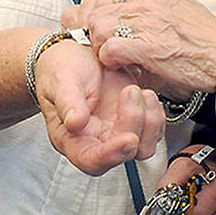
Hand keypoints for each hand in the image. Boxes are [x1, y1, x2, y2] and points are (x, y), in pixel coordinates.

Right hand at [35, 39, 164, 175]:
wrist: (76, 54)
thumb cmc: (62, 70)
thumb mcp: (61, 81)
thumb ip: (67, 102)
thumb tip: (74, 123)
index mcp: (71, 138)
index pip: (91, 160)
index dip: (110, 156)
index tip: (128, 139)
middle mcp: (96, 139)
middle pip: (123, 154)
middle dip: (133, 126)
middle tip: (130, 92)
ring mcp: (116, 130)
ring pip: (143, 145)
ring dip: (148, 121)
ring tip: (137, 90)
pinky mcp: (133, 119)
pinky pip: (153, 129)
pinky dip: (155, 113)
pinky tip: (145, 94)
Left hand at [61, 0, 215, 97]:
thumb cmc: (210, 42)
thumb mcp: (180, 13)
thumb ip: (153, 16)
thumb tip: (133, 25)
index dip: (92, 11)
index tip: (89, 24)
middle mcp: (148, 4)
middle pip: (96, 8)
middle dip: (86, 28)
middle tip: (88, 44)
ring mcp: (148, 24)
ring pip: (99, 26)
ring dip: (97, 44)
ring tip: (105, 56)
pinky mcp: (149, 47)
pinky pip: (111, 48)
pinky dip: (108, 59)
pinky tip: (116, 65)